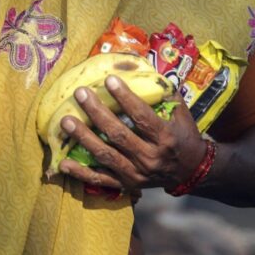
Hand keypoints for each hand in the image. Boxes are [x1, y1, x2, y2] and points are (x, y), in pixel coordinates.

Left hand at [57, 74, 207, 194]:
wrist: (190, 171)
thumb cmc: (183, 136)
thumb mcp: (181, 114)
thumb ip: (165, 95)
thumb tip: (144, 70)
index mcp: (165, 138)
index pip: (142, 117)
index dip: (125, 98)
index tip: (109, 80)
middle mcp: (150, 157)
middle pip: (118, 135)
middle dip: (97, 113)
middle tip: (80, 93)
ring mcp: (136, 173)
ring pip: (105, 156)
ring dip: (84, 138)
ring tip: (66, 121)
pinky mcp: (126, 184)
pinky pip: (100, 180)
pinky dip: (81, 173)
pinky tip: (63, 163)